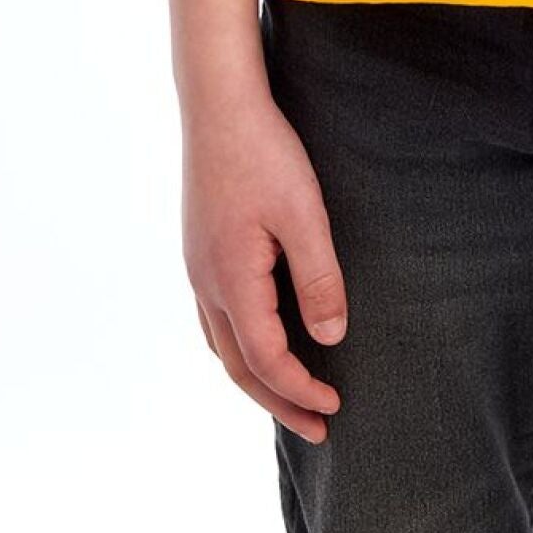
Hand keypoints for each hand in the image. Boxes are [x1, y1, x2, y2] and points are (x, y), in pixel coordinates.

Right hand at [182, 81, 350, 445]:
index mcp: (231, 280)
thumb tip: (330, 337)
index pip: (266, 359)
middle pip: (237, 365)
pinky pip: (215, 317)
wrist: (218, 103)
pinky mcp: (200, 247)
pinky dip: (239, 344)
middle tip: (316, 429)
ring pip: (221, 344)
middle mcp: (205, 282)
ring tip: (288, 396)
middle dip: (277, 401)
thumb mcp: (303, 214)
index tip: (335, 406)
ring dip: (255, 377)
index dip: (300, 389)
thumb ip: (318, 277)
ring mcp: (197, 265)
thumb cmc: (264, 152)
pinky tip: (258, 338)